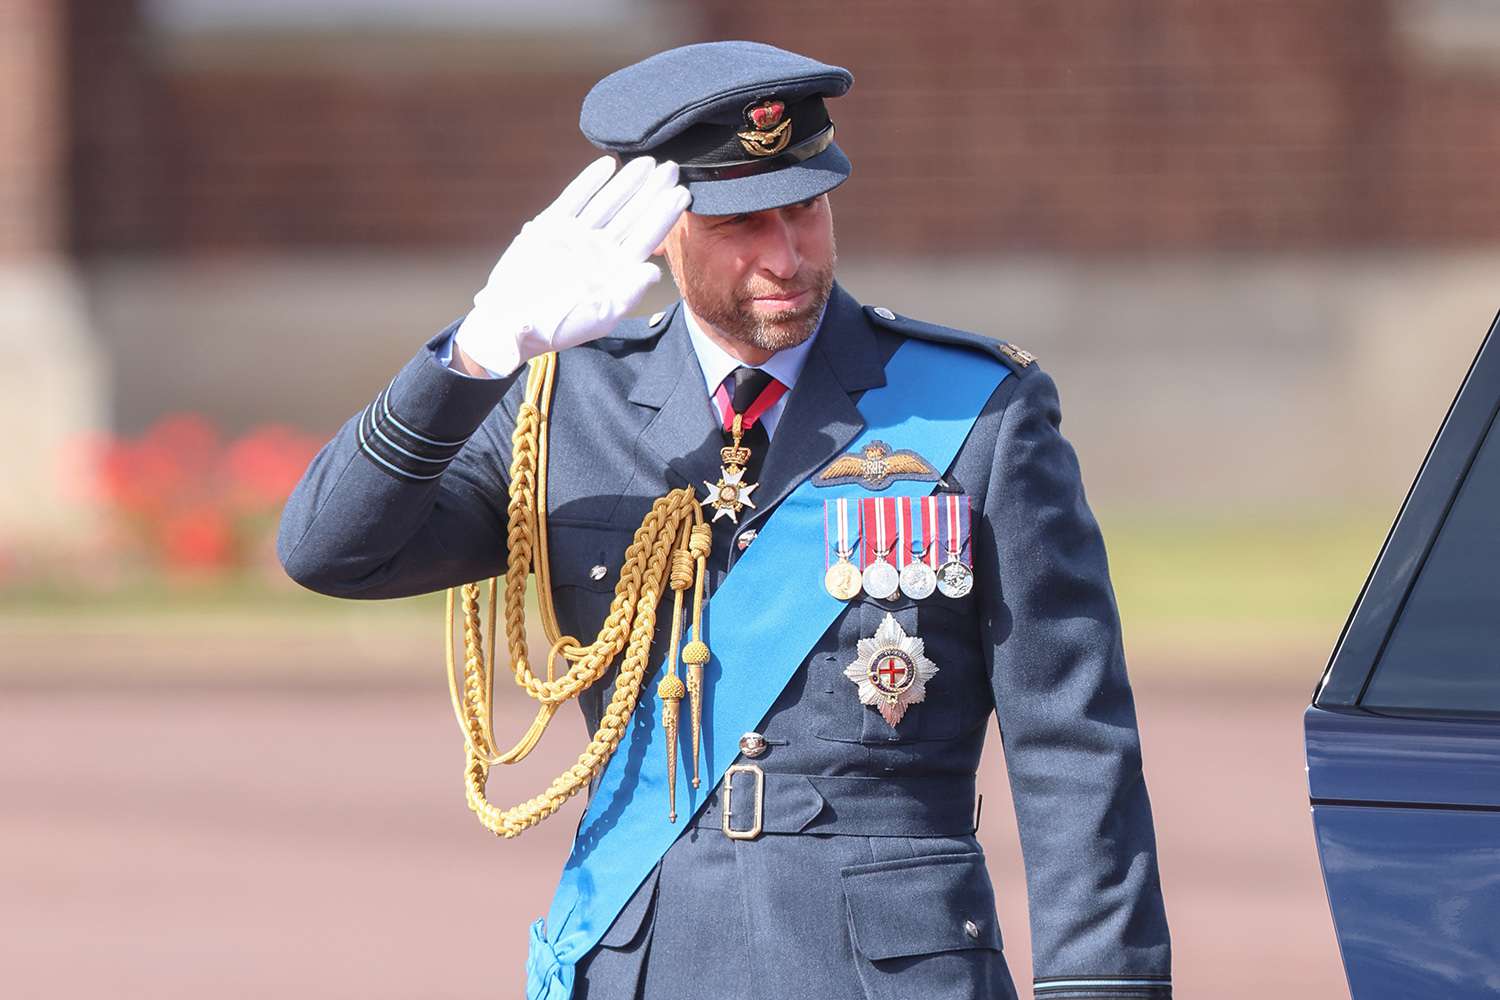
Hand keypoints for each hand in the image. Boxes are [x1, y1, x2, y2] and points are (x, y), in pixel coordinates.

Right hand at [454, 156, 690, 376]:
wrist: (510, 323)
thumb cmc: (556, 327)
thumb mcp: (598, 316)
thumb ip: (627, 294)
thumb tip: (654, 272)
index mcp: (616, 270)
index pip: (647, 237)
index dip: (664, 215)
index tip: (682, 194)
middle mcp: (601, 250)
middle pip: (632, 214)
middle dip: (652, 191)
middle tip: (672, 167)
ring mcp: (578, 236)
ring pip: (608, 202)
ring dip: (627, 182)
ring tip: (646, 162)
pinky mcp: (552, 226)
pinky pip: (575, 198)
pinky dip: (589, 182)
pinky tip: (606, 166)